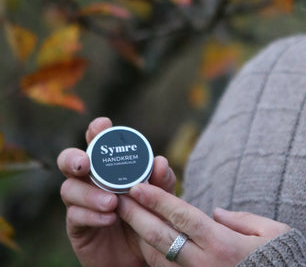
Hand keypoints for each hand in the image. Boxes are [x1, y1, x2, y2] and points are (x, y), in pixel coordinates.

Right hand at [57, 117, 176, 266]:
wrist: (142, 254)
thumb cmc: (149, 217)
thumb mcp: (161, 198)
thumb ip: (161, 181)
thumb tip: (160, 162)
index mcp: (111, 165)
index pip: (99, 141)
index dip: (97, 130)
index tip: (102, 126)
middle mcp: (91, 179)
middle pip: (69, 160)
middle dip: (73, 158)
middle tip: (84, 165)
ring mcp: (81, 202)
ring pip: (69, 189)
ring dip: (89, 193)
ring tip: (112, 202)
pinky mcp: (77, 227)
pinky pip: (75, 216)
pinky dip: (92, 215)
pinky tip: (109, 218)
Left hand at [118, 182, 290, 265]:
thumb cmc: (282, 259)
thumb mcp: (270, 231)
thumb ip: (240, 218)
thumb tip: (215, 213)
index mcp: (223, 244)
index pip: (183, 216)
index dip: (158, 199)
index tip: (138, 185)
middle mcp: (205, 264)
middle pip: (163, 237)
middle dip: (138, 215)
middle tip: (119, 196)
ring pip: (158, 257)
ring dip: (139, 234)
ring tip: (126, 214)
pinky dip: (152, 255)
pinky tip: (144, 240)